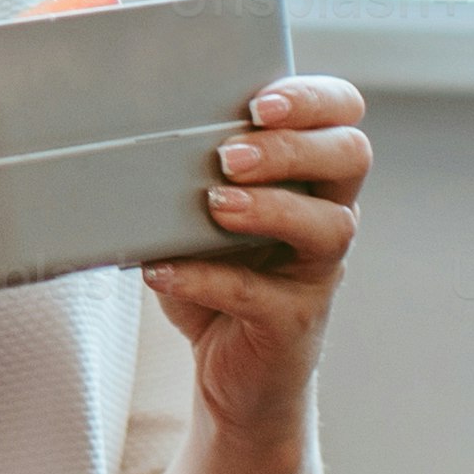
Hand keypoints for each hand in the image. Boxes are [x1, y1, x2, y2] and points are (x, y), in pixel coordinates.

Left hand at [146, 74, 366, 448]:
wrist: (232, 374)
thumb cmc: (217, 274)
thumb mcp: (200, 213)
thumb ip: (186, 170)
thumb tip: (122, 122)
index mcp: (311, 175)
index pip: (343, 114)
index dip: (314, 99)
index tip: (260, 101)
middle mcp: (328, 215)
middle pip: (351, 156)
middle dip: (292, 145)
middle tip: (230, 154)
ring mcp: (317, 271)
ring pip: (330, 226)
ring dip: (270, 207)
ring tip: (215, 202)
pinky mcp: (292, 322)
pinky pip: (262, 297)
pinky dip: (207, 278)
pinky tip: (161, 270)